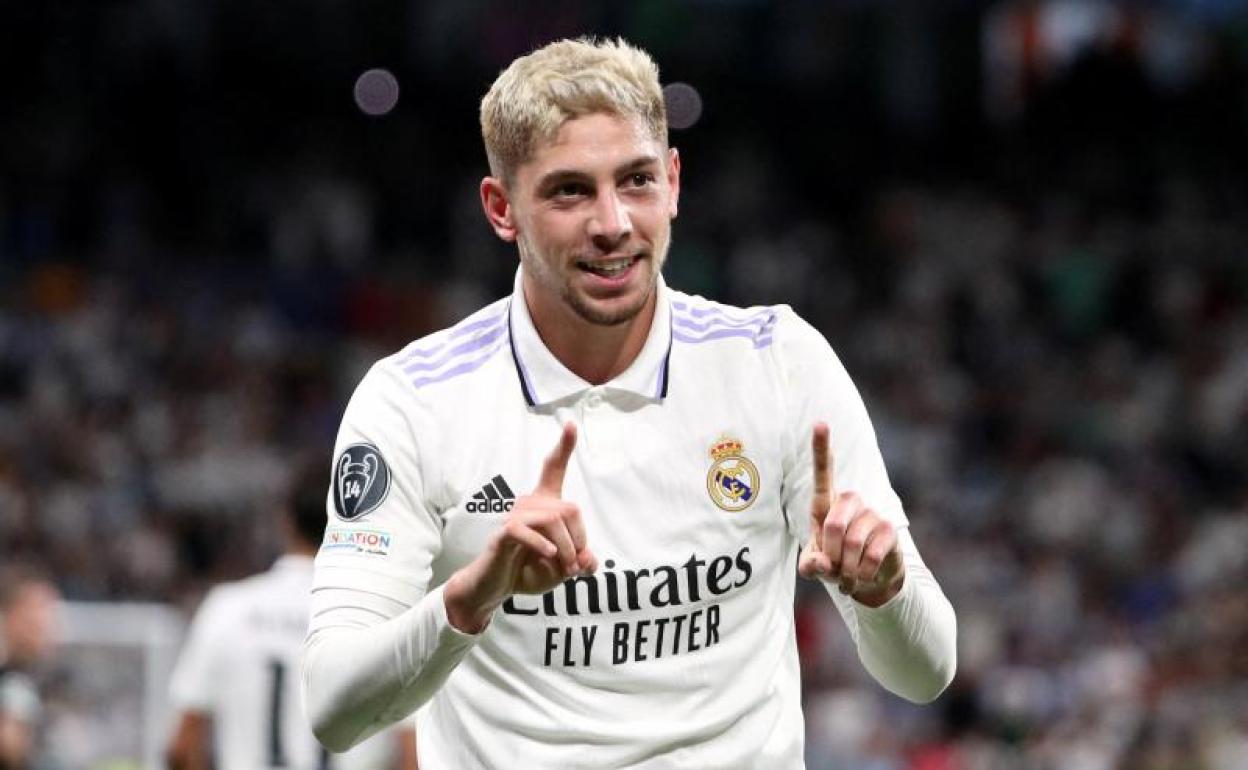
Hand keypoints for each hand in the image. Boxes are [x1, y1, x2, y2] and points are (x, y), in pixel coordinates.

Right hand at [445, 423, 597, 632]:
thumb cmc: (527, 571)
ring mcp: (514, 516)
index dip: (563, 447)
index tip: (571, 424)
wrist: (495, 587)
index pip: (553, 470)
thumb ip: (581, 562)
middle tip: (576, 566)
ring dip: (566, 548)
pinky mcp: (503, 533)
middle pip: (569, 508)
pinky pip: (524, 529)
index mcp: (544, 506)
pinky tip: (549, 557)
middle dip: (579, 540)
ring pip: (553, 520)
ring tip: (566, 569)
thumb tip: (589, 560)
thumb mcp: (562, 570)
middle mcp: (529, 504)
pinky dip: (542, 545)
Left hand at [797, 422, 904, 606]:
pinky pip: (870, 554)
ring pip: (852, 543)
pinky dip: (862, 574)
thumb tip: (821, 564)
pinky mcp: (888, 528)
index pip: (823, 473)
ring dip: (847, 568)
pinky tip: (863, 577)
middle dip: (829, 555)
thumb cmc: (835, 563)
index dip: (821, 448)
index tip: (820, 422)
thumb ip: (811, 565)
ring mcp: (871, 512)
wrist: (868, 578)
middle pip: (832, 525)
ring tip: (847, 576)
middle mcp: (850, 501)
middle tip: (833, 568)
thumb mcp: (815, 566)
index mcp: (826, 503)